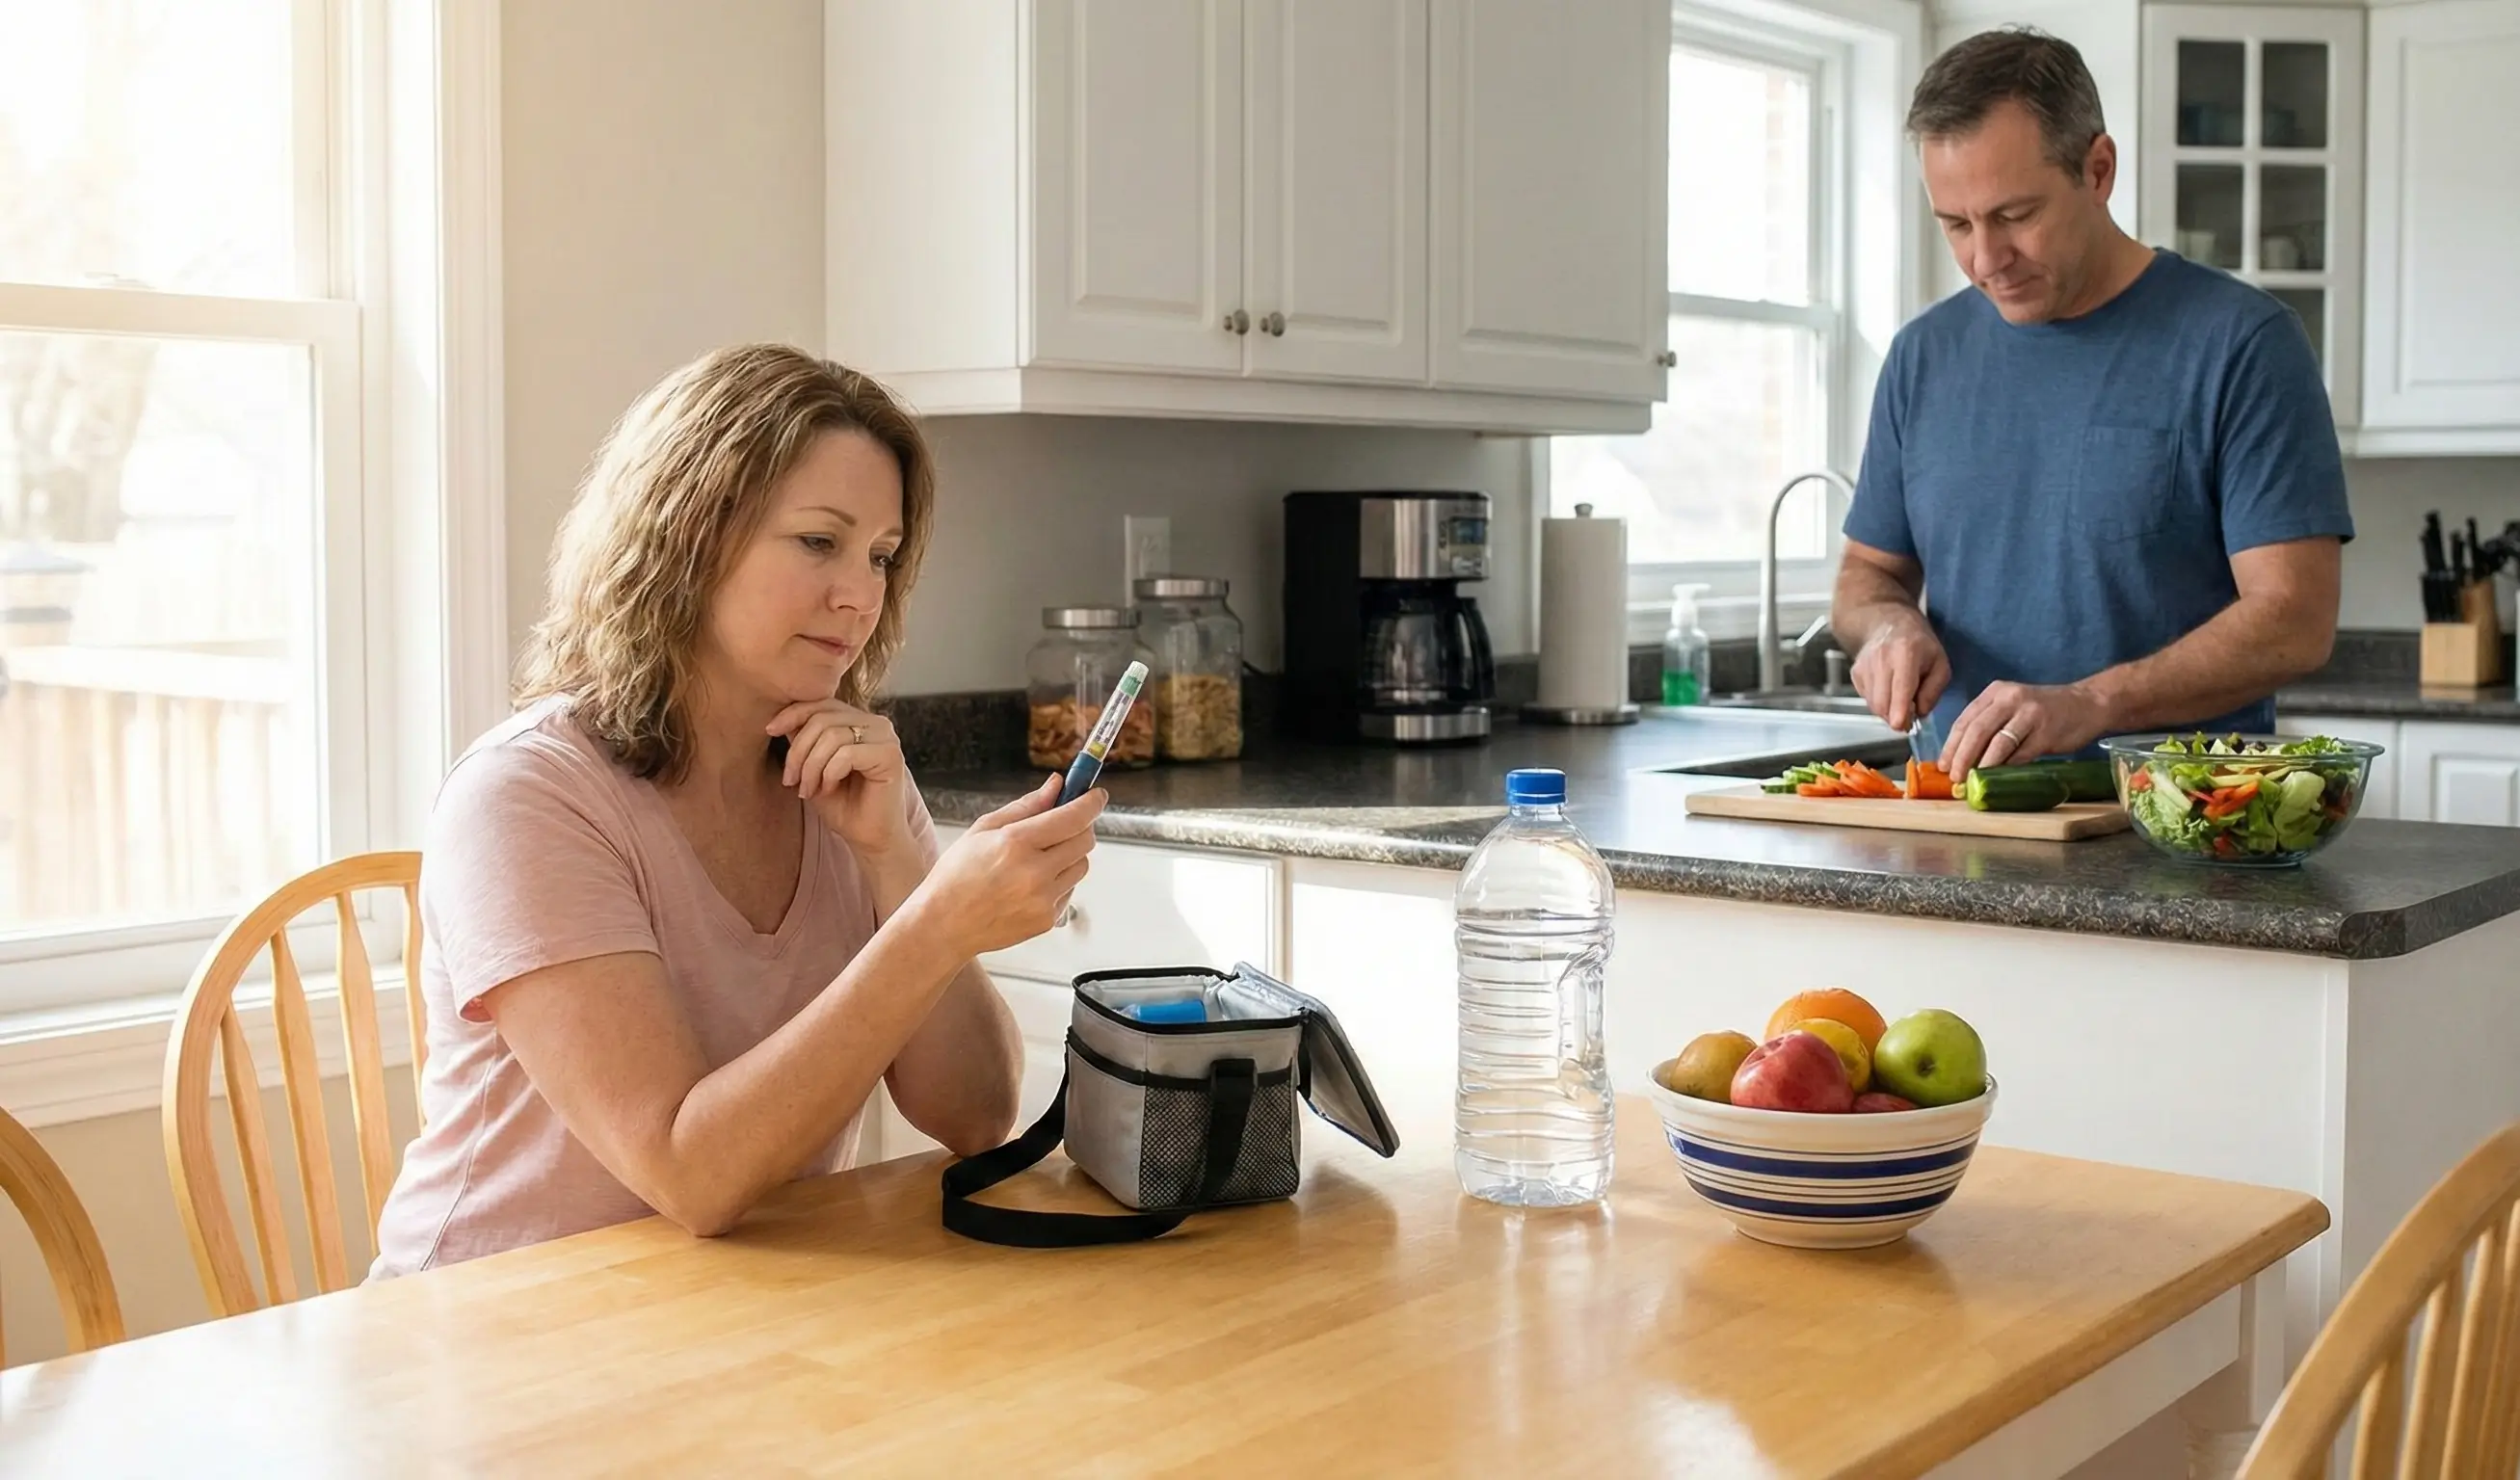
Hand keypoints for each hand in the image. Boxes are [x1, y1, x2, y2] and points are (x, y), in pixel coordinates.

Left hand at [768, 699, 912, 859]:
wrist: (869, 838)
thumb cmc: (843, 804)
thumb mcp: (813, 767)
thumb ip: (803, 740)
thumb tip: (781, 719)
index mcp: (859, 720)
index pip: (822, 703)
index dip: (793, 714)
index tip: (770, 731)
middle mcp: (875, 723)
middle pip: (822, 718)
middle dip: (798, 751)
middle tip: (792, 780)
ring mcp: (886, 737)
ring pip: (832, 736)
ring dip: (811, 767)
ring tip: (808, 789)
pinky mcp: (890, 755)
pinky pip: (847, 754)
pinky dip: (829, 774)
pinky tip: (828, 789)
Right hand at [913, 777, 1103, 957]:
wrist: (944, 925)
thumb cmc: (956, 877)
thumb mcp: (983, 829)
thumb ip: (1026, 806)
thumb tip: (1056, 785)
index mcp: (1016, 843)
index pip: (1074, 816)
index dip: (1091, 802)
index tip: (1096, 796)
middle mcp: (1034, 872)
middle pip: (1085, 840)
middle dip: (1079, 827)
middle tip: (1061, 825)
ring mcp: (1043, 899)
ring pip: (1081, 866)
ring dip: (1069, 856)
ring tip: (1037, 860)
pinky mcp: (1047, 919)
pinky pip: (1069, 891)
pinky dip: (1058, 882)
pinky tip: (1029, 885)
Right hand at [1849, 612, 1951, 731]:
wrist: (1888, 623)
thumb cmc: (1919, 644)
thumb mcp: (1940, 664)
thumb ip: (1933, 691)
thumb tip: (1919, 714)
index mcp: (1906, 653)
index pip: (1901, 687)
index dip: (1900, 710)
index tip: (1901, 725)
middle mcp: (1880, 658)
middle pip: (1883, 701)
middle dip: (1895, 718)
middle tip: (1909, 720)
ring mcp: (1864, 665)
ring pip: (1873, 704)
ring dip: (1888, 711)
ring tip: (1901, 701)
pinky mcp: (1856, 672)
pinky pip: (1867, 698)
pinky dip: (1879, 702)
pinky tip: (1889, 691)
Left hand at [1939, 681, 2112, 778]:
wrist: (2088, 704)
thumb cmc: (2044, 711)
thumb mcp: (2012, 708)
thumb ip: (1989, 726)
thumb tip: (1962, 759)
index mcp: (1996, 692)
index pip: (1965, 720)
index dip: (1951, 745)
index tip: (1943, 765)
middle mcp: (2011, 698)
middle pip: (1977, 731)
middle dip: (1962, 757)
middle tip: (1954, 777)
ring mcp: (2029, 713)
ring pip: (1997, 743)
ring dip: (1982, 766)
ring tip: (1972, 780)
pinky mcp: (2046, 731)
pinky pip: (2021, 753)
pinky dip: (2007, 768)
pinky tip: (1999, 779)